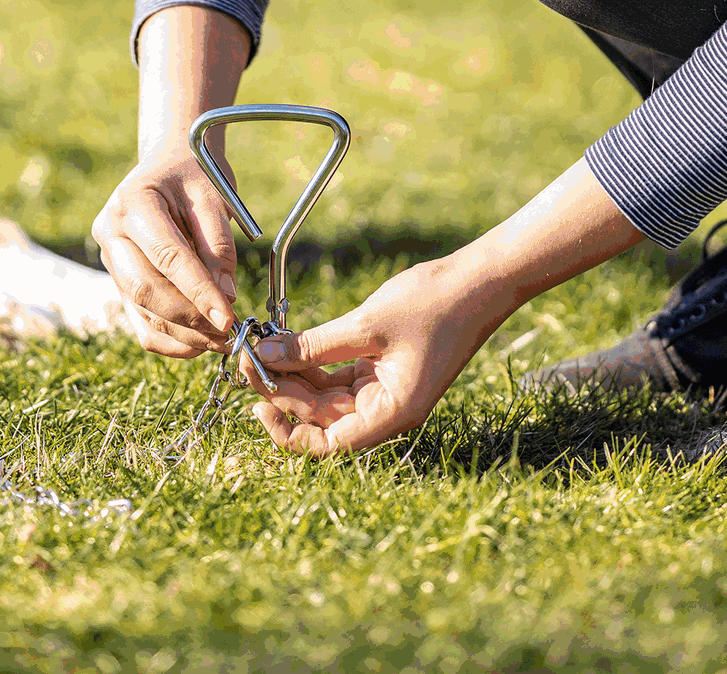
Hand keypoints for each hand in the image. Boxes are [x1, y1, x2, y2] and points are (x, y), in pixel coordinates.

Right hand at [91, 142, 239, 357]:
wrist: (169, 163)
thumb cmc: (194, 174)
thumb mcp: (214, 197)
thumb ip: (219, 246)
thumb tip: (224, 297)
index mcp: (132, 202)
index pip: (166, 256)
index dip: (197, 291)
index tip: (227, 317)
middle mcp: (111, 232)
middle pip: (145, 288)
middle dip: (188, 318)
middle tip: (227, 333)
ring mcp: (109, 258)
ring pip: (142, 309)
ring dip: (182, 333)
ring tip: (219, 340)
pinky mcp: (118, 280)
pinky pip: (139, 320)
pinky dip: (168, 339)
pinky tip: (198, 343)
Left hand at [243, 254, 501, 455]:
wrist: (479, 281)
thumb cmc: (432, 305)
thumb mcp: (366, 326)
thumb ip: (313, 345)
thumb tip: (264, 354)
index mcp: (390, 414)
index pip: (329, 446)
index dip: (290, 433)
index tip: (259, 406)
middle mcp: (385, 409)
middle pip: (321, 418)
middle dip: (282, 391)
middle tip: (248, 357)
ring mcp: (382, 388)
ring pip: (324, 394)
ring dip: (292, 373)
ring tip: (260, 344)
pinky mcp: (380, 366)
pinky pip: (336, 373)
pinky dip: (310, 359)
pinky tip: (285, 339)